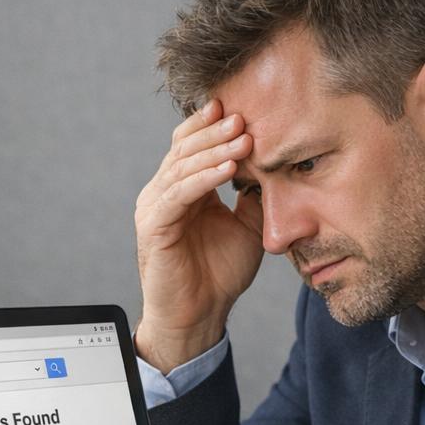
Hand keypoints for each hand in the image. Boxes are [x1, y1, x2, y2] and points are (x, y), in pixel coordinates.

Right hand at [134, 99, 262, 372]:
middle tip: (245, 116)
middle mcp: (164, 192)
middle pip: (185, 148)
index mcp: (183, 189)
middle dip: (215, 130)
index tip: (243, 107)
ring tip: (243, 137)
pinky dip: (204, 178)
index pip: (192, 144)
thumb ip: (253, 195)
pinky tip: (228, 169)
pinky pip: (179, 194)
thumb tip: (271, 164)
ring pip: (182, 166)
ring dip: (214, 150)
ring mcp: (155, 207)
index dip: (212, 124)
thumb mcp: (247, 226)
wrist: (200, 316)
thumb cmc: (220, 275)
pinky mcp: (154, 226)